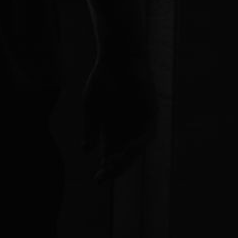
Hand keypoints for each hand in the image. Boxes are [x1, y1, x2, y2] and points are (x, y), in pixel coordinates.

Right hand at [81, 50, 156, 180]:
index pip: (111, 154)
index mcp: (112, 128)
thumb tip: (86, 150)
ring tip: (112, 167)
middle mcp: (127, 128)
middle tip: (102, 179)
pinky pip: (146, 135)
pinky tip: (126, 151)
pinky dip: (136, 144)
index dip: (105, 168)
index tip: (97, 180)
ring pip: (135, 149)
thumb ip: (91, 128)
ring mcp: (139, 122)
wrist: (119, 57)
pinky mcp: (150, 114)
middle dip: (114, 169)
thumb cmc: (103, 78)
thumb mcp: (92, 107)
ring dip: (125, 160)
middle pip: (123, 156)